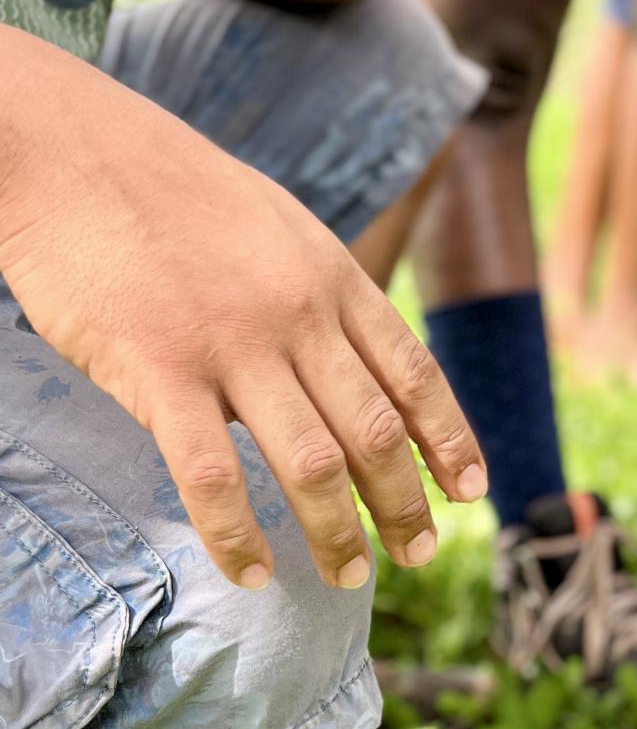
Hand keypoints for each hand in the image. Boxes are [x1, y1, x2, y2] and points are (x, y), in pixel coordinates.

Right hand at [0, 56, 487, 591]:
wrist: (73, 150)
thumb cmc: (175, 192)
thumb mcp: (282, 228)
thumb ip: (323, 296)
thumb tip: (358, 367)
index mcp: (335, 279)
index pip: (415, 374)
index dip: (449, 439)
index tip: (470, 491)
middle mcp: (300, 316)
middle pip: (375, 431)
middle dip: (406, 503)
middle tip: (420, 555)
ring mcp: (232, 345)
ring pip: (311, 464)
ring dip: (338, 533)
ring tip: (351, 578)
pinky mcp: (159, 371)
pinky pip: (213, 476)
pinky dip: (238, 536)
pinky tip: (251, 573)